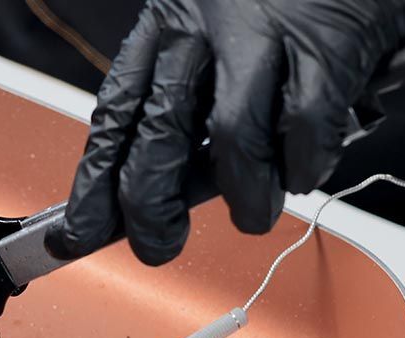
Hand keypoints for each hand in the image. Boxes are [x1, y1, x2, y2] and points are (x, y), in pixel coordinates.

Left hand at [51, 0, 404, 264]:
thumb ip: (190, 103)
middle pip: (157, 133)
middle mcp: (206, 24)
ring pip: (231, 138)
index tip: (78, 232)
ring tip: (251, 213)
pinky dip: (303, 166)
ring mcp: (265, 32)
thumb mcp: (217, 33)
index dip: (93, 182)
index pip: (115, 112)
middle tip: (158, 247)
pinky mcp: (326, 44)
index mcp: (170, 21)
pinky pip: (303, 129)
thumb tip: (162, 191)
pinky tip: (303, 171)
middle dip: (150, 209)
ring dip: (242, 196)